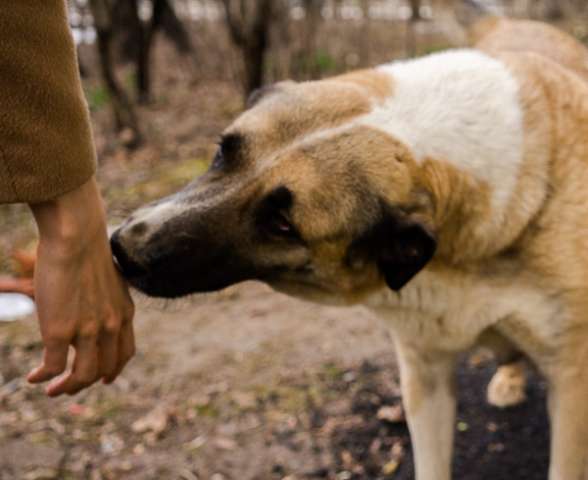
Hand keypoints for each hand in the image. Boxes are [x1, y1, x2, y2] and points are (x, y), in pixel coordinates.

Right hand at [27, 177, 134, 395]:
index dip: (113, 369)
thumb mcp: (107, 279)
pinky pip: (53, 367)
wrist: (77, 238)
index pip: (125, 353)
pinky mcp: (60, 332)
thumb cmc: (87, 250)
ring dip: (66, 387)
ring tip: (51, 390)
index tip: (104, 379)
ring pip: (81, 376)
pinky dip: (43, 377)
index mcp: (124, 313)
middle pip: (104, 369)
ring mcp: (87, 332)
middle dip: (85, 383)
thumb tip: (93, 301)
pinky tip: (32, 377)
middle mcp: (111, 327)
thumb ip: (105, 297)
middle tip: (67, 388)